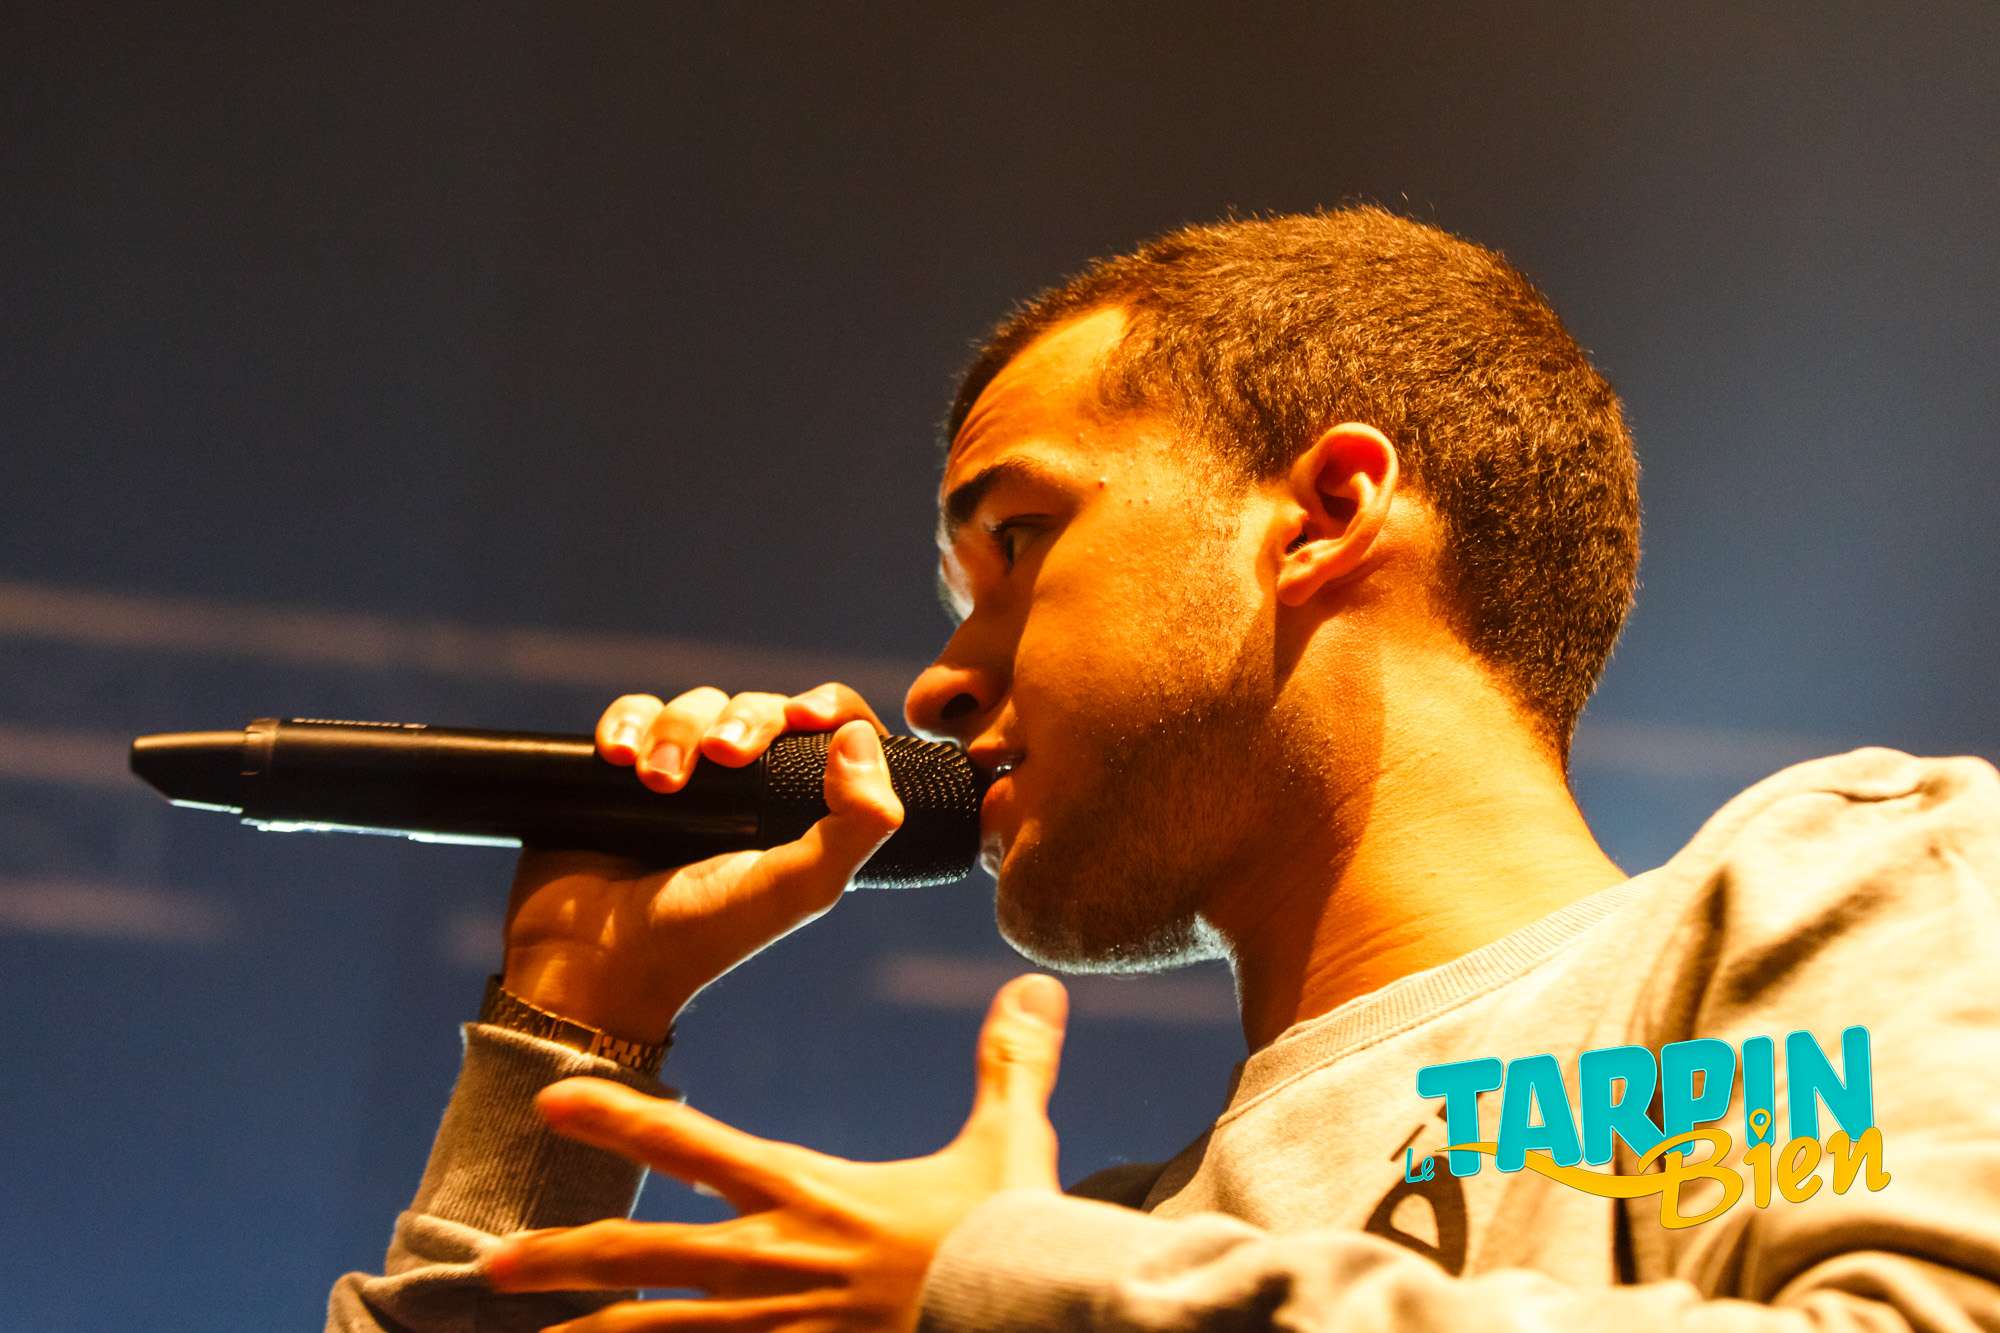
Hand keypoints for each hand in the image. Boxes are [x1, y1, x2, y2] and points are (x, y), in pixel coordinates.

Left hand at [483, 974, 1069, 1332]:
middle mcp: (774, 1262)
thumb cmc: (1009, 1240)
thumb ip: (1008, 1064)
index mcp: (808, 1194)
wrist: (1027, 1321)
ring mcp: (778, 1328)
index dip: (617, 1118)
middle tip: (486, 1264)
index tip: (550, 1096)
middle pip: (644, 1255)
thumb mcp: (1010, 1143)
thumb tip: (1035, 984)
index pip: (693, 1145)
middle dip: (562, 1256)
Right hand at [503, 684, 900, 1040]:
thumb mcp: (796, 889)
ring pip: (696, 706)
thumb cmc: (703, 934)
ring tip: (655, 781)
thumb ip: (854, 827)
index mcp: (798, 813)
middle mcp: (747, 790)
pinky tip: (617, 756)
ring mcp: (685, 779)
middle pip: (761, 709)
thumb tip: (859, 738)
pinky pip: (634, 715)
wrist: (595, 960)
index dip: (827, 707)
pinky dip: (627, 724)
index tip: (806, 715)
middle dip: (742, 721)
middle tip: (720, 755)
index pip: (833, 731)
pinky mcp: (623, 771)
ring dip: (676, 730)